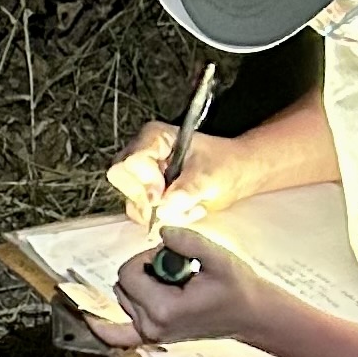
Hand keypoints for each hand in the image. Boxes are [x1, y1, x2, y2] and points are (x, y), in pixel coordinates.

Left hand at [94, 226, 279, 348]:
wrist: (252, 316)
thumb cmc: (237, 288)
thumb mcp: (218, 258)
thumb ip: (188, 241)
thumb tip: (161, 231)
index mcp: (163, 310)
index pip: (128, 273)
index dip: (145, 256)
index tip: (170, 254)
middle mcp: (151, 326)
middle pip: (122, 285)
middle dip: (143, 268)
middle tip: (174, 267)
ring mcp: (150, 335)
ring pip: (123, 298)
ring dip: (139, 284)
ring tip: (172, 282)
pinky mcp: (152, 336)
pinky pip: (117, 335)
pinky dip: (103, 326)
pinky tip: (88, 317)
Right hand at [104, 121, 255, 229]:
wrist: (235, 175)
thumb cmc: (225, 165)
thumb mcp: (210, 175)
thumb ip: (188, 189)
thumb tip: (165, 207)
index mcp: (155, 137)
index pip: (131, 161)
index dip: (144, 181)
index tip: (161, 195)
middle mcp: (142, 153)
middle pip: (122, 179)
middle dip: (147, 199)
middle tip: (173, 205)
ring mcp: (142, 175)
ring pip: (132, 200)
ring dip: (159, 213)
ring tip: (188, 209)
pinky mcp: (146, 194)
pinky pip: (141, 213)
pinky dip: (161, 219)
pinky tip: (183, 212)